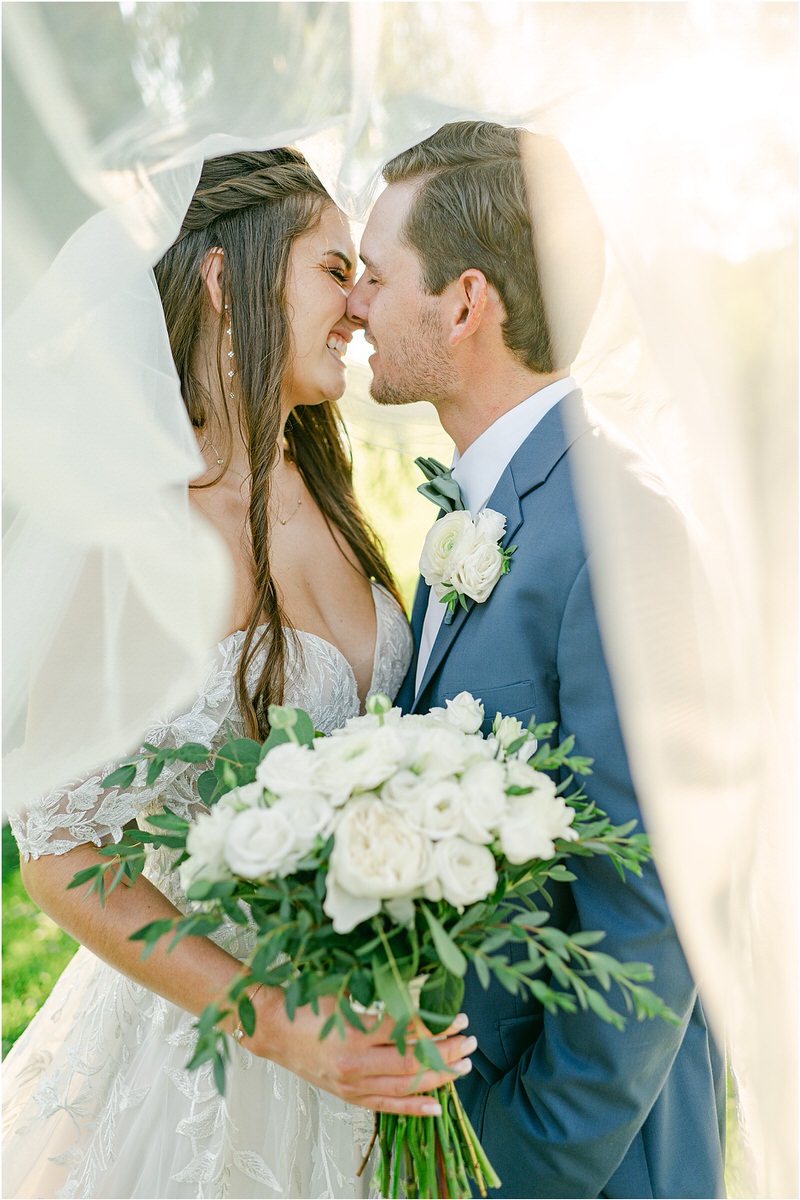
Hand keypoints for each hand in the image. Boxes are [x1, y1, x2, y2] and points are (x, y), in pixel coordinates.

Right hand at [247, 990, 475, 1114]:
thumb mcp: (345, 995)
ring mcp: (353, 1084)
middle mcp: (356, 1064)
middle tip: (471, 1042)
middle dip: (447, 1052)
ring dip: (438, 1077)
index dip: (439, 1028)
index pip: (409, 1033)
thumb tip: (418, 997)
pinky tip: (437, 1104)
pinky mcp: (349, 1096)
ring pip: (405, 1086)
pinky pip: (388, 1105)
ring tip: (463, 1066)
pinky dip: (414, 1106)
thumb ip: (380, 1001)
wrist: (274, 1030)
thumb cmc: (307, 1006)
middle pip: (413, 1061)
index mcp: (355, 1033)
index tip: (459, 1018)